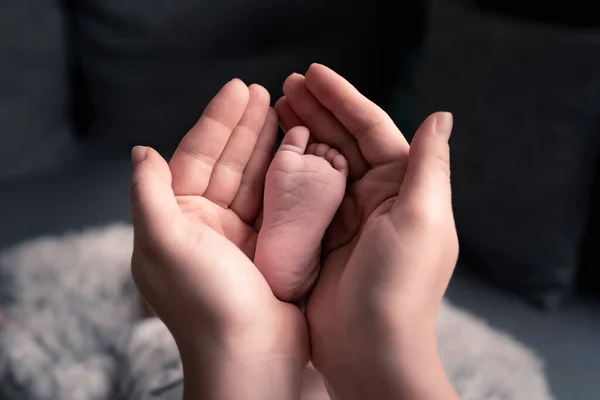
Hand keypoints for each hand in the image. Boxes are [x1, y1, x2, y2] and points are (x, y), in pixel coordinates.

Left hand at [130, 80, 307, 398]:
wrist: (252, 357)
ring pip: (255, 179)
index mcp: (176, 221)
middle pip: (227, 163)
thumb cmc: (205, 304)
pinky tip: (299, 150)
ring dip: (268, 145)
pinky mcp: (271, 248)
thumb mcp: (163, 243)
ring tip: (285, 111)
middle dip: (245, 126)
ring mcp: (240, 237)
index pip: (196, 158)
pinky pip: (277, 201)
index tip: (239, 89)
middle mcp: (205, 226)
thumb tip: (140, 151)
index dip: (217, 121)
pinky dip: (287, 174)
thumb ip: (149, 193)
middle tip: (266, 91)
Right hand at [276, 64, 458, 398]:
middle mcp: (378, 197)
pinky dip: (289, 169)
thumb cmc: (399, 289)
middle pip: (345, 140)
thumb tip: (441, 116)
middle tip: (286, 85)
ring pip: (322, 162)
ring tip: (275, 108)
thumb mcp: (421, 221)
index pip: (373, 129)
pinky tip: (271, 151)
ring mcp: (347, 217)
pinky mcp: (321, 237)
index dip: (344, 98)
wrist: (370, 352)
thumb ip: (430, 166)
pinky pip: (303, 192)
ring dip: (301, 134)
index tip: (313, 73)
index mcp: (405, 187)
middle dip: (317, 110)